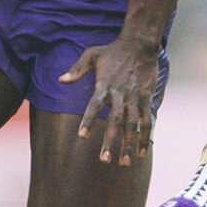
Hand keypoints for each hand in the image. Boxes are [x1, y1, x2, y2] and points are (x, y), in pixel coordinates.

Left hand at [59, 36, 160, 165]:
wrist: (140, 43)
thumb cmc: (113, 50)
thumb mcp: (91, 55)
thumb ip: (76, 69)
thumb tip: (60, 80)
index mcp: (104, 86)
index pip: (94, 106)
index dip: (88, 121)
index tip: (82, 136)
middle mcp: (120, 94)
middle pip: (115, 122)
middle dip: (110, 142)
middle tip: (104, 161)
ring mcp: (135, 98)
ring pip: (132, 126)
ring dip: (129, 145)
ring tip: (125, 163)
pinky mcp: (146, 99)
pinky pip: (147, 121)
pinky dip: (145, 137)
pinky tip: (142, 153)